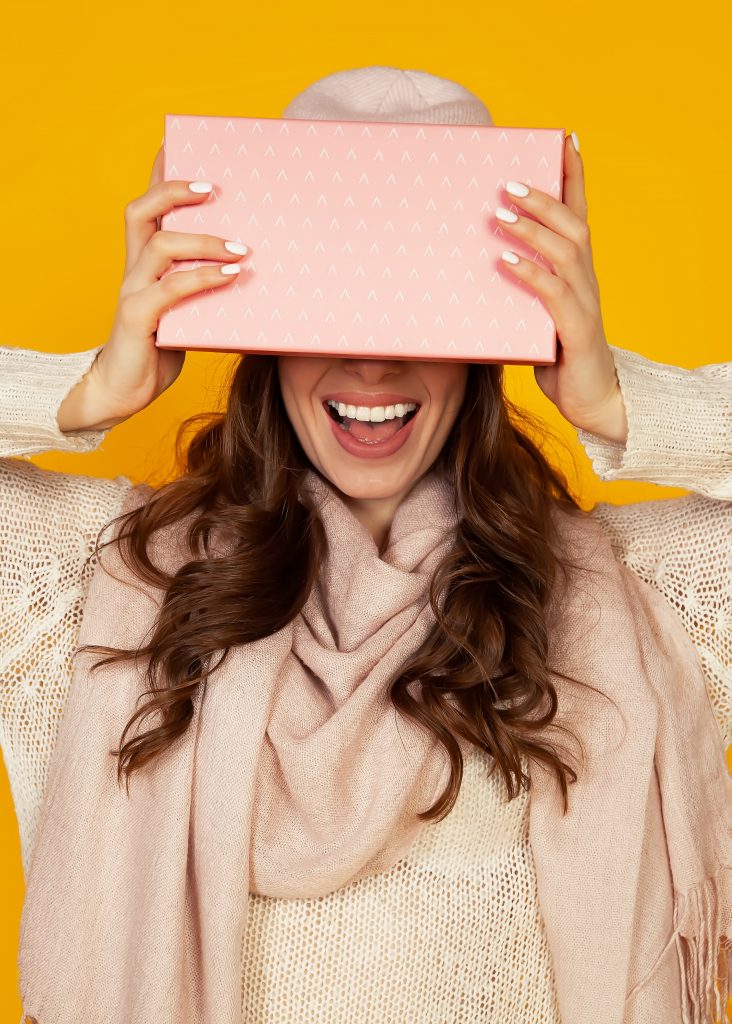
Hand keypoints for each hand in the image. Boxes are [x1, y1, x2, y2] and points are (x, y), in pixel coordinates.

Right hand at [57, 147, 249, 431]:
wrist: (124, 389)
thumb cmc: (161, 346)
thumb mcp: (188, 308)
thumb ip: (208, 283)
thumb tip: (255, 266)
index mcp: (143, 260)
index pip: (148, 205)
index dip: (160, 172)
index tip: (178, 142)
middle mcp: (134, 268)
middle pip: (143, 211)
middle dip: (175, 191)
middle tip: (215, 189)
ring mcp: (133, 291)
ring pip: (160, 245)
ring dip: (204, 240)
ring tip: (242, 248)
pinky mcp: (137, 319)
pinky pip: (170, 290)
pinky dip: (203, 280)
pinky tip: (231, 277)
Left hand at [495, 134, 627, 444]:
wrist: (593, 400)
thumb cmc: (560, 356)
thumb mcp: (536, 315)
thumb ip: (518, 289)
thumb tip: (481, 265)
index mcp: (579, 272)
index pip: (581, 214)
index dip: (576, 177)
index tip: (567, 139)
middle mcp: (587, 280)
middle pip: (573, 225)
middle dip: (543, 199)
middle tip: (509, 182)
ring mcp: (585, 304)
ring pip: (566, 252)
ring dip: (532, 230)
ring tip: (501, 214)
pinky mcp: (576, 331)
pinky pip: (554, 294)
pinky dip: (530, 273)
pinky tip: (505, 261)